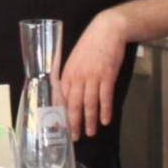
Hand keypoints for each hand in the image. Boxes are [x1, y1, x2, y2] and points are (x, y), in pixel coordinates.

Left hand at [61, 7, 128, 139]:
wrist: (107, 30)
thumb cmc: (90, 45)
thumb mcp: (74, 60)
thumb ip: (70, 77)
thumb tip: (65, 95)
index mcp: (67, 73)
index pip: (62, 98)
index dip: (61, 114)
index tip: (60, 127)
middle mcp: (78, 76)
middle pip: (75, 104)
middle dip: (74, 123)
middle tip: (74, 137)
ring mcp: (93, 76)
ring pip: (90, 103)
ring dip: (90, 120)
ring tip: (90, 133)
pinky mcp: (107, 75)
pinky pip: (105, 97)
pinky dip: (105, 110)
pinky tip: (105, 120)